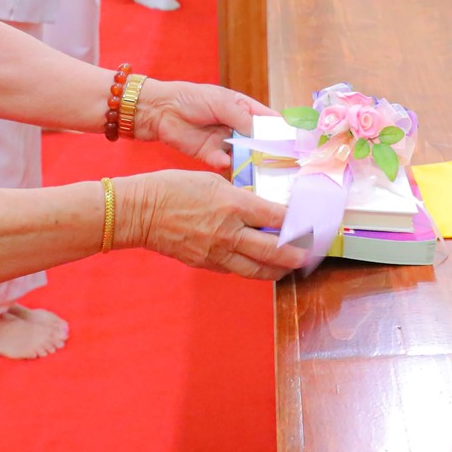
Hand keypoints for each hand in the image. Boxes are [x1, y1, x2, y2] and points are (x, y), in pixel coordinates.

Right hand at [114, 170, 306, 279]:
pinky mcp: (206, 264)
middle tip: (311, 254)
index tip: (310, 223)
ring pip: (257, 269)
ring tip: (291, 267)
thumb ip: (240, 195)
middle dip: (297, 255)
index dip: (298, 223)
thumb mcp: (213, 181)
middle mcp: (229, 232)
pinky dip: (252, 269)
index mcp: (234, 205)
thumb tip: (261, 207)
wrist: (141, 211)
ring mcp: (217, 252)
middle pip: (274, 251)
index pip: (277, 218)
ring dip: (278, 270)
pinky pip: (236, 270)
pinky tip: (259, 265)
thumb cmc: (173, 187)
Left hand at [134, 79, 271, 167]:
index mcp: (245, 109)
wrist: (161, 110)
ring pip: (244, 156)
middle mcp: (238, 128)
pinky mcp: (210, 155)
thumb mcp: (221, 102)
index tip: (295, 143)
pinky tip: (225, 162)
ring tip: (258, 169)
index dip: (282, 131)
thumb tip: (262, 132)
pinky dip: (226, 164)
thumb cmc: (192, 98)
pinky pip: (223, 163)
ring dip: (250, 162)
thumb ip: (242, 118)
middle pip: (260, 142)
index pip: (270, 121)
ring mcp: (225, 143)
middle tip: (280, 162)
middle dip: (269, 151)